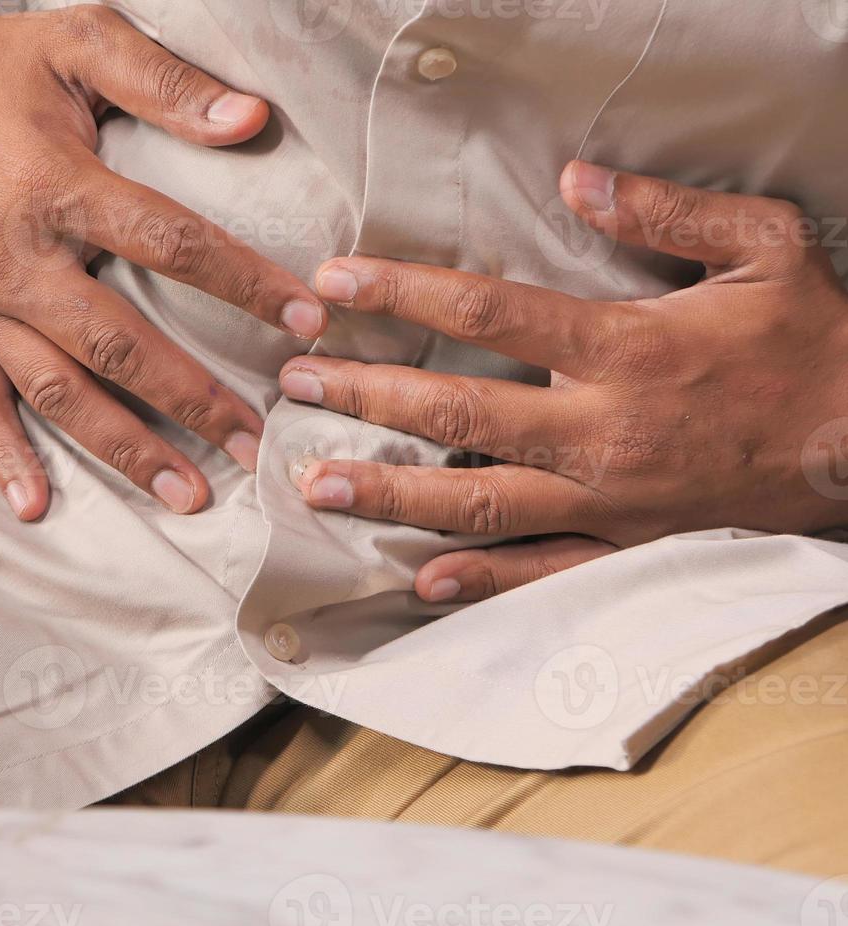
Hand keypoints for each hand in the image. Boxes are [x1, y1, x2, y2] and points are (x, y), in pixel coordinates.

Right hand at [0, 1, 326, 519]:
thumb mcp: (80, 40)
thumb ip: (164, 81)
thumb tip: (250, 120)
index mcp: (52, 186)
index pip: (168, 243)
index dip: (243, 283)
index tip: (304, 322)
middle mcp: (11, 257)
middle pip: (115, 344)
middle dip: (191, 400)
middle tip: (255, 444)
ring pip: (54, 389)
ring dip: (121, 447)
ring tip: (185, 493)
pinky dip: (3, 454)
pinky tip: (37, 504)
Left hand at [280, 161, 847, 601]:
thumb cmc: (817, 342)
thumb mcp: (765, 249)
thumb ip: (667, 213)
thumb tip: (579, 178)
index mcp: (628, 349)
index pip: (489, 315)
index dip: (403, 293)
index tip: (335, 281)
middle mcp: (604, 429)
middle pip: (459, 414)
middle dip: (366, 396)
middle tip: (295, 385)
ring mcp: (612, 498)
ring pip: (481, 501)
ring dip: (391, 494)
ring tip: (315, 485)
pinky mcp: (630, 545)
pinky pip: (543, 571)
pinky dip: (480, 578)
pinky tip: (418, 580)